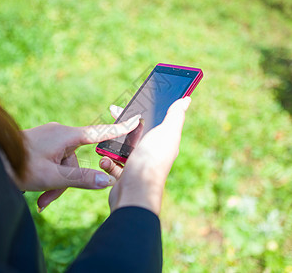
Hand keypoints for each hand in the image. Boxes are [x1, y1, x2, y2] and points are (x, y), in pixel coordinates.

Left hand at [10, 116, 139, 210]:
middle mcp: (60, 134)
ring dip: (55, 184)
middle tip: (48, 199)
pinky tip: (37, 193)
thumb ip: (80, 179)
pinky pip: (53, 162)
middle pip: (76, 161)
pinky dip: (49, 178)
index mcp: (65, 135)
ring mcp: (49, 139)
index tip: (136, 119)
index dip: (119, 128)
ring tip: (39, 200)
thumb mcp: (52, 176)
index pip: (99, 132)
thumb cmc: (17, 166)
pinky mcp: (41, 145)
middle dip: (67, 182)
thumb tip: (106, 181)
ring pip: (64, 165)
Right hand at [100, 97, 190, 214]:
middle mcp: (151, 153)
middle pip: (135, 131)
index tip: (131, 101)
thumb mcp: (167, 132)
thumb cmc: (152, 160)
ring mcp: (137, 164)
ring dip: (111, 141)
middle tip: (113, 112)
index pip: (153, 120)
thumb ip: (175, 115)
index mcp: (163, 141)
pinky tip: (105, 159)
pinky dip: (107, 161)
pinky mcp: (124, 175)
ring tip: (106, 138)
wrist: (135, 191)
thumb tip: (186, 99)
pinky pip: (112, 164)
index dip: (143, 110)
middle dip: (123, 122)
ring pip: (121, 147)